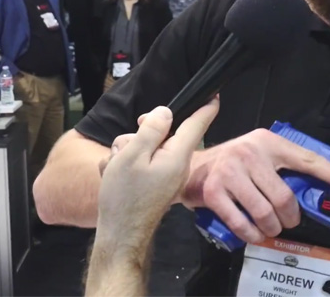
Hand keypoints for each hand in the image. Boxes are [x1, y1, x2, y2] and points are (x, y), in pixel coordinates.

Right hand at [95, 97, 219, 242]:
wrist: (119, 235)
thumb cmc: (125, 198)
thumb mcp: (133, 156)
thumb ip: (151, 131)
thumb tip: (165, 112)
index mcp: (177, 155)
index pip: (197, 124)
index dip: (205, 106)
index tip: (214, 94)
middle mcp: (176, 163)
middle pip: (163, 132)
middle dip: (140, 134)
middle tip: (125, 147)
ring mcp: (166, 174)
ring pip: (147, 146)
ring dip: (127, 152)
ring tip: (116, 168)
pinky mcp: (155, 182)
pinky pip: (142, 162)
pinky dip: (125, 165)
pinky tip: (115, 176)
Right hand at [180, 129, 329, 244]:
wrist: (192, 166)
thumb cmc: (232, 163)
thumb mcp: (260, 155)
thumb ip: (284, 167)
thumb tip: (317, 186)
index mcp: (267, 142)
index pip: (306, 158)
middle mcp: (249, 153)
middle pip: (285, 195)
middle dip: (291, 216)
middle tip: (289, 220)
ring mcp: (230, 172)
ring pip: (265, 211)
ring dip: (271, 228)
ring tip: (270, 227)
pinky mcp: (214, 192)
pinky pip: (242, 223)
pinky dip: (251, 234)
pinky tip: (254, 233)